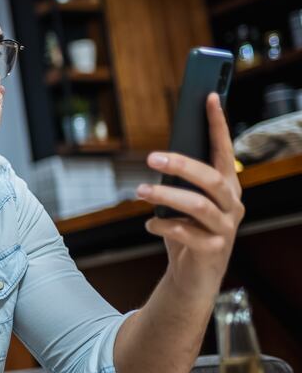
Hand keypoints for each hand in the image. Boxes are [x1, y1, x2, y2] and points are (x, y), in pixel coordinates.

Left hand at [136, 93, 242, 282]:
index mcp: (227, 186)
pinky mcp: (214, 249)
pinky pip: (185, 233)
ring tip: (140, 192)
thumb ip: (182, 182)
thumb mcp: (186, 202)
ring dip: (165, 196)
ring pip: (198, 205)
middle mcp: (232, 204)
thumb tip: (161, 156)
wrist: (194, 275)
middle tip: (151, 157)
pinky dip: (163, 226)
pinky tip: (149, 224)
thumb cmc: (187, 230)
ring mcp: (226, 228)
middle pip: (211, 178)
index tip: (209, 96)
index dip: (218, 124)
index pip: (224, 150)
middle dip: (181, 165)